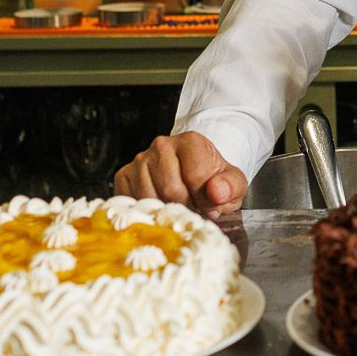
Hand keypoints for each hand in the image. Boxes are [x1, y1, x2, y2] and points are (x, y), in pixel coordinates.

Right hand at [114, 132, 249, 219]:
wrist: (192, 174)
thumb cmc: (212, 180)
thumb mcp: (232, 183)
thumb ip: (230, 186)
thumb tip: (216, 193)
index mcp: (190, 141)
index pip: (196, 176)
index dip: (207, 200)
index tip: (212, 207)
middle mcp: (161, 145)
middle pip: (171, 190)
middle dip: (187, 208)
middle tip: (195, 211)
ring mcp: (140, 160)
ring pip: (150, 199)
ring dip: (167, 213)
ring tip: (180, 209)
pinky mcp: (123, 176)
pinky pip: (132, 203)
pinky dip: (147, 213)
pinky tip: (161, 209)